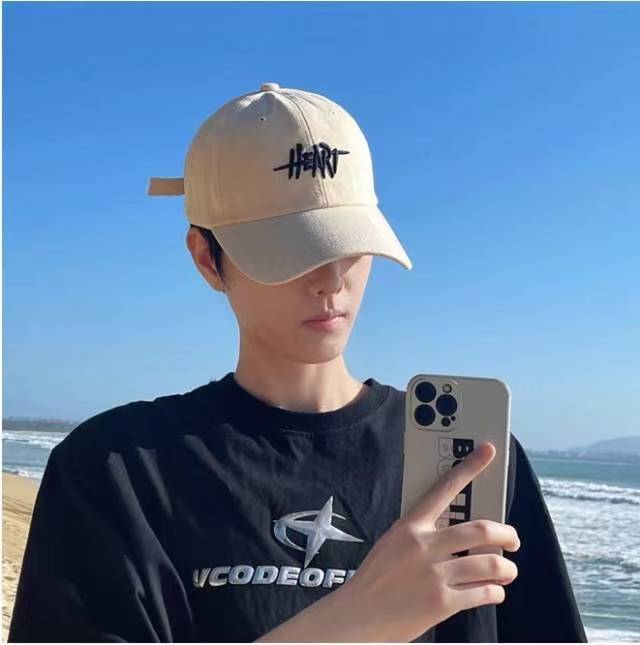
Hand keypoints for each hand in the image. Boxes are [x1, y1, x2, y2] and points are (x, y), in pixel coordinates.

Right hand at [341, 442, 520, 642]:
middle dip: (507, 534)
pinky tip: (493, 591)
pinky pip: (484, 592)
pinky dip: (496, 592)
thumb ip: (422, 534)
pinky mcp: (442, 602)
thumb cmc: (377, 578)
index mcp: (410, 525)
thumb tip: (460, 535)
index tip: (488, 451)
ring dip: (507, 568)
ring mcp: (435, 574)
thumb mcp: (393, 543)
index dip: (469, 467)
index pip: (445, 488)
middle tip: (513, 540)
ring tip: (507, 570)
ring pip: (490, 563)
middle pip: (481, 530)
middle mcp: (424, 545)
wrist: (358, 615)